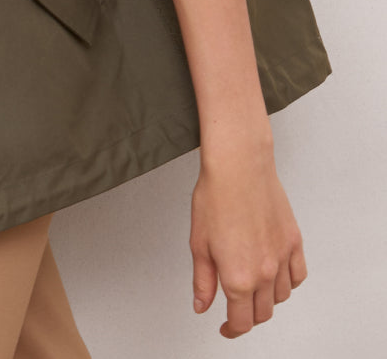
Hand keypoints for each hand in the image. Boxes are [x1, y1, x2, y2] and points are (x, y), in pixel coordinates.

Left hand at [190, 141, 306, 338]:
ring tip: (253, 288)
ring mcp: (283, 257)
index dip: (231, 330)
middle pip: (262, 313)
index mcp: (239, 278)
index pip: (241, 322)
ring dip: (267, 299)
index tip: (226, 328)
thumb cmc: (216, 196)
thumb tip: (202, 305)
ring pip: (281, 296)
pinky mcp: (294, 241)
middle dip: (247, 316)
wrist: (239, 166)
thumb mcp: (199, 244)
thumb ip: (203, 281)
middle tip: (236, 308)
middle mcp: (265, 272)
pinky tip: (277, 275)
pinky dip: (289, 282)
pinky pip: (298, 275)